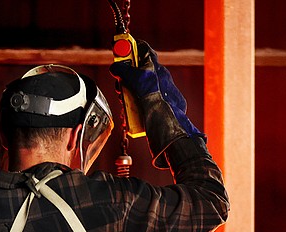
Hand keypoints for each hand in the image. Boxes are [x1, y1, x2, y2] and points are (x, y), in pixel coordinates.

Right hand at [110, 41, 203, 165]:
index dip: (130, 48)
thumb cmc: (158, 104)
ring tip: (125, 104)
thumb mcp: (137, 82)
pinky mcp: (157, 109)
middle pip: (137, 71)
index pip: (143, 50)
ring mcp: (158, 95)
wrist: (169, 130)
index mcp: (156, 69)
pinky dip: (133, 109)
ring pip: (137, 90)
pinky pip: (141, 104)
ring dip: (127, 96)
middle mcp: (159, 80)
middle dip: (125, 78)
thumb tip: (116, 67)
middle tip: (120, 85)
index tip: (119, 50)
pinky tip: (131, 115)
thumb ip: (125, 71)